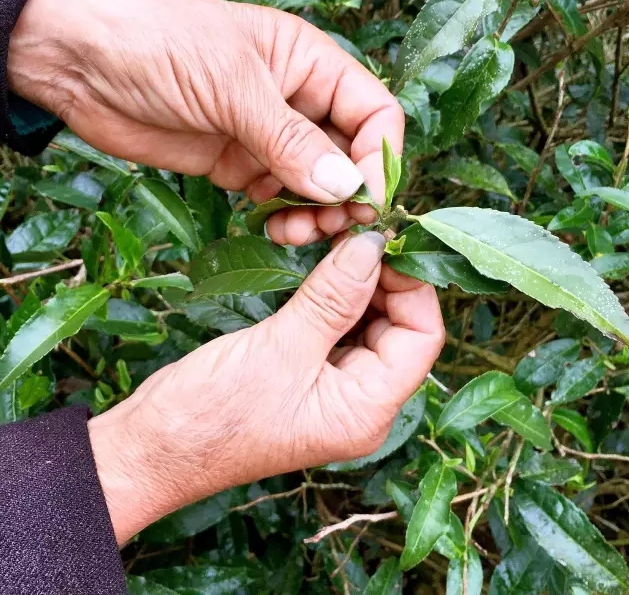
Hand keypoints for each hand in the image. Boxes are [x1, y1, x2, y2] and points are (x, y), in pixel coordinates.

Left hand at [8, 0, 403, 244]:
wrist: (82, 64)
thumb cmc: (159, 46)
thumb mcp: (232, 86)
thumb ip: (291, 140)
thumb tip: (347, 187)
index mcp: (310, 64)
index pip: (374, 113)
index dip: (378, 158)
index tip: (366, 201)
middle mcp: (298, 102)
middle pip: (350, 156)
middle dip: (347, 194)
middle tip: (334, 227)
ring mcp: (269, 138)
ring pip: (318, 184)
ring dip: (319, 213)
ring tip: (300, 232)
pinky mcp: (240, 166)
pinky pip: (281, 198)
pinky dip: (286, 217)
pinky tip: (276, 228)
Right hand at [88, 232, 443, 543]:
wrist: (151, 448)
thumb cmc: (212, 414)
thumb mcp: (279, 349)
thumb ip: (332, 297)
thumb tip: (373, 245)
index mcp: (366, 410)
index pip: (422, 339)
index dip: (411, 285)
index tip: (382, 242)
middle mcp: (359, 402)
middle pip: (399, 328)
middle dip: (383, 279)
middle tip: (357, 234)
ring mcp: (332, 387)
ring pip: (367, 323)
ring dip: (357, 282)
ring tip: (338, 242)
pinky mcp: (306, 371)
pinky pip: (336, 326)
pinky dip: (333, 295)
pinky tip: (321, 266)